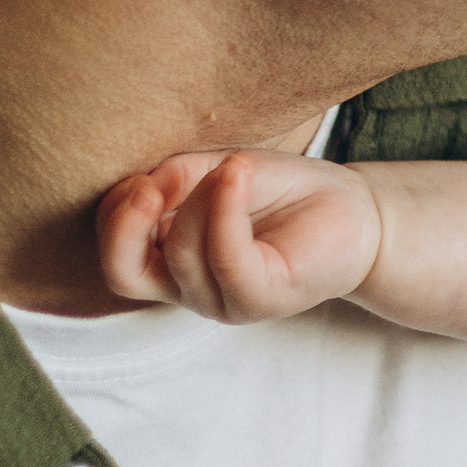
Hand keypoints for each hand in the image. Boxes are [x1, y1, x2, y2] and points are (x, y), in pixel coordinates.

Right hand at [95, 149, 382, 321]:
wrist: (353, 210)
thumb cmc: (281, 192)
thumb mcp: (214, 172)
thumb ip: (173, 180)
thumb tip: (144, 188)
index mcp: (171, 264)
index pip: (115, 257)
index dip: (113, 215)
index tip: (142, 177)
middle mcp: (192, 290)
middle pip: (124, 271)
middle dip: (123, 225)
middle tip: (147, 184)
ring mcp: (225, 301)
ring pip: (179, 252)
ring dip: (197, 198)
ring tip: (231, 165)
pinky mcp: (262, 298)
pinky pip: (225, 256)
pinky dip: (223, 208)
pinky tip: (237, 172)